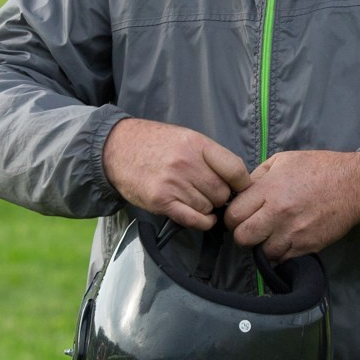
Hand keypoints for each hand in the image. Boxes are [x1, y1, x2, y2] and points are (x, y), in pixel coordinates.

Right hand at [102, 119, 250, 229]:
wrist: (117, 149)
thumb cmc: (155, 143)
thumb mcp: (185, 137)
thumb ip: (210, 156)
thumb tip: (236, 179)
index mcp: (196, 144)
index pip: (235, 169)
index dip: (242, 183)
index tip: (239, 187)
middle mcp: (186, 164)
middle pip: (222, 193)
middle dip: (221, 197)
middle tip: (211, 193)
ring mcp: (173, 184)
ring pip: (209, 207)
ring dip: (208, 207)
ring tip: (196, 199)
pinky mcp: (161, 201)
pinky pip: (194, 219)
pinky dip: (202, 222)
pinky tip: (203, 217)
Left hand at [223, 150, 359, 260]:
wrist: (354, 185)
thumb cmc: (319, 168)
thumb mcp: (284, 160)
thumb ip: (259, 177)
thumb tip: (241, 193)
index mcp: (269, 189)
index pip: (233, 215)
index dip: (233, 216)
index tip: (240, 215)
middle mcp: (278, 213)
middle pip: (242, 237)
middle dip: (243, 234)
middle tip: (252, 228)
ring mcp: (293, 232)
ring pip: (262, 252)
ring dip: (263, 245)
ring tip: (271, 234)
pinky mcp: (307, 246)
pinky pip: (282, 258)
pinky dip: (281, 253)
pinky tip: (285, 240)